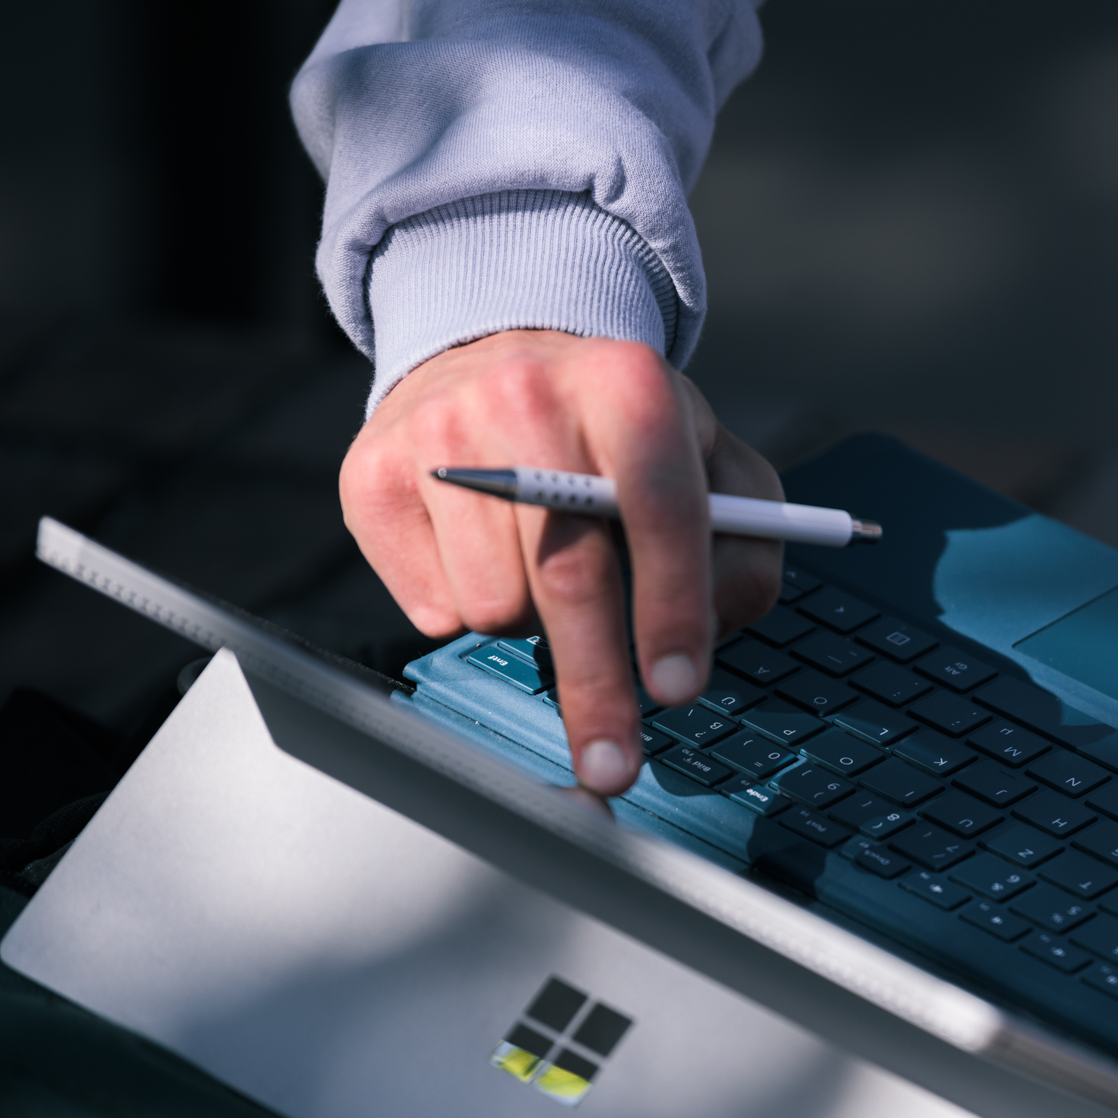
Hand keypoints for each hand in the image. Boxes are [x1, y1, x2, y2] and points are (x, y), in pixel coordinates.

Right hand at [340, 330, 782, 794]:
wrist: (496, 357)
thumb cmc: (620, 438)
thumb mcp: (714, 468)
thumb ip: (745, 547)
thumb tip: (710, 629)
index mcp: (629, 384)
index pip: (660, 509)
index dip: (672, 608)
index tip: (678, 687)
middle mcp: (527, 395)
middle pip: (568, 574)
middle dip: (599, 686)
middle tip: (615, 761)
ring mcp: (439, 433)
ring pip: (494, 604)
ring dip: (531, 624)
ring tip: (543, 570)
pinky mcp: (372, 475)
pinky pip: (430, 606)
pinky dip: (467, 608)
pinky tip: (482, 555)